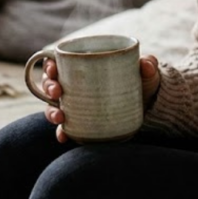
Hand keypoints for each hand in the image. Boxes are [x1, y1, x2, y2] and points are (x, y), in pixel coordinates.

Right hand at [42, 55, 161, 143]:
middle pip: (52, 83)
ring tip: (60, 116)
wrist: (147, 108)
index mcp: (83, 66)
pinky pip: (66, 128)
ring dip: (51, 111)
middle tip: (57, 92)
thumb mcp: (145, 74)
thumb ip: (148, 66)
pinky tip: (64, 136)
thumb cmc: (141, 83)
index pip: (59, 62)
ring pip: (54, 106)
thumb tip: (147, 64)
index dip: (50, 64)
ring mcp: (76, 105)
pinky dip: (62, 132)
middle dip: (49, 86)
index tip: (53, 67)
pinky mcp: (81, 123)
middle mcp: (75, 85)